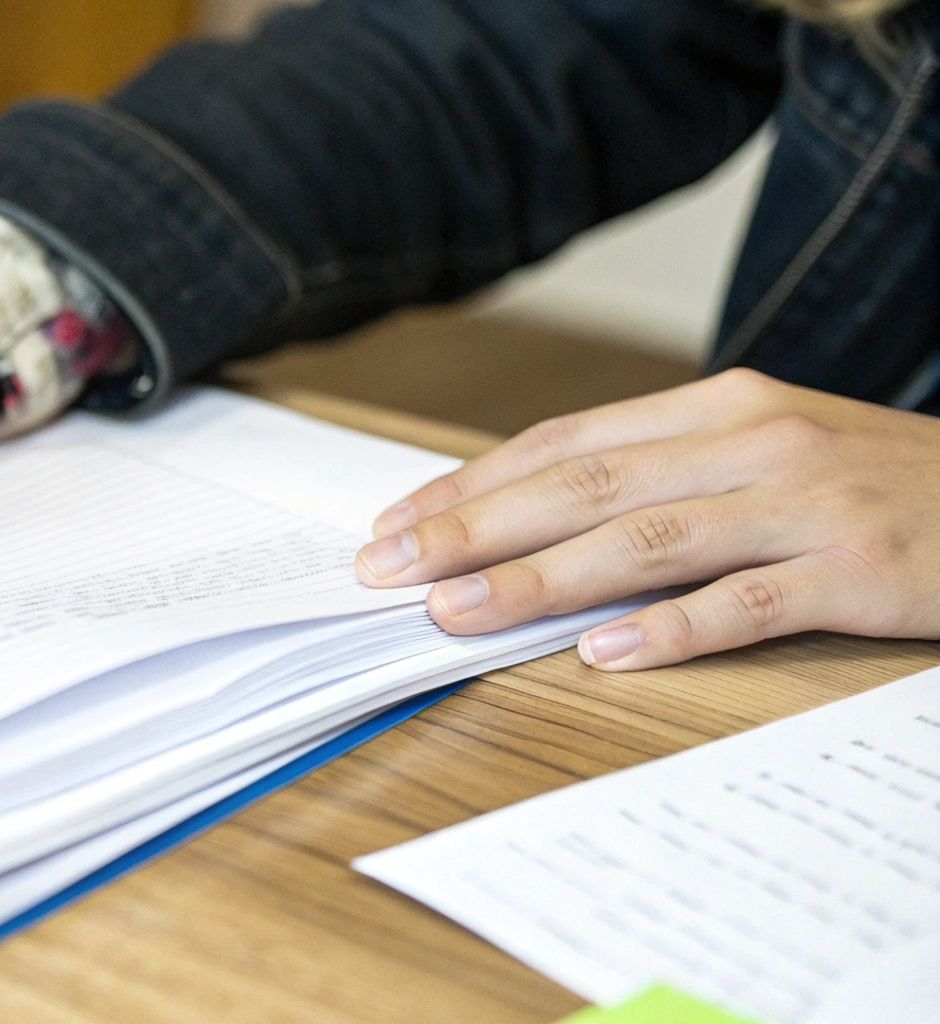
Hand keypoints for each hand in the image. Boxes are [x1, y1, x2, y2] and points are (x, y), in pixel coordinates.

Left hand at [354, 368, 939, 669]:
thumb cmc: (878, 483)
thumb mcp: (766, 453)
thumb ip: (661, 474)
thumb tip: (535, 515)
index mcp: (719, 407)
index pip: (565, 442)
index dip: (473, 483)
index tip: (398, 522)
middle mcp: (753, 442)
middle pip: (584, 485)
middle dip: (473, 528)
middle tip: (387, 567)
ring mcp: (807, 505)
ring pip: (646, 539)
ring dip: (541, 578)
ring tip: (458, 610)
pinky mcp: (858, 572)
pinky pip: (746, 603)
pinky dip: (668, 629)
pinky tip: (600, 653)